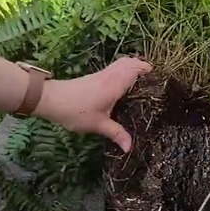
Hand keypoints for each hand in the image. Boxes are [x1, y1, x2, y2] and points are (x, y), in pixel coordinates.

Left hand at [35, 57, 151, 152]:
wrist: (51, 100)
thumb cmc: (76, 111)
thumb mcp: (98, 125)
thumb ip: (116, 134)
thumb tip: (130, 148)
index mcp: (114, 84)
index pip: (135, 69)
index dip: (147, 70)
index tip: (158, 78)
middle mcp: (110, 76)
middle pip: (129, 62)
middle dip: (142, 66)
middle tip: (153, 79)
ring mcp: (101, 75)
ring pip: (121, 63)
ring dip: (132, 66)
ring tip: (142, 80)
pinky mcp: (94, 77)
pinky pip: (114, 68)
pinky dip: (123, 70)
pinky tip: (123, 84)